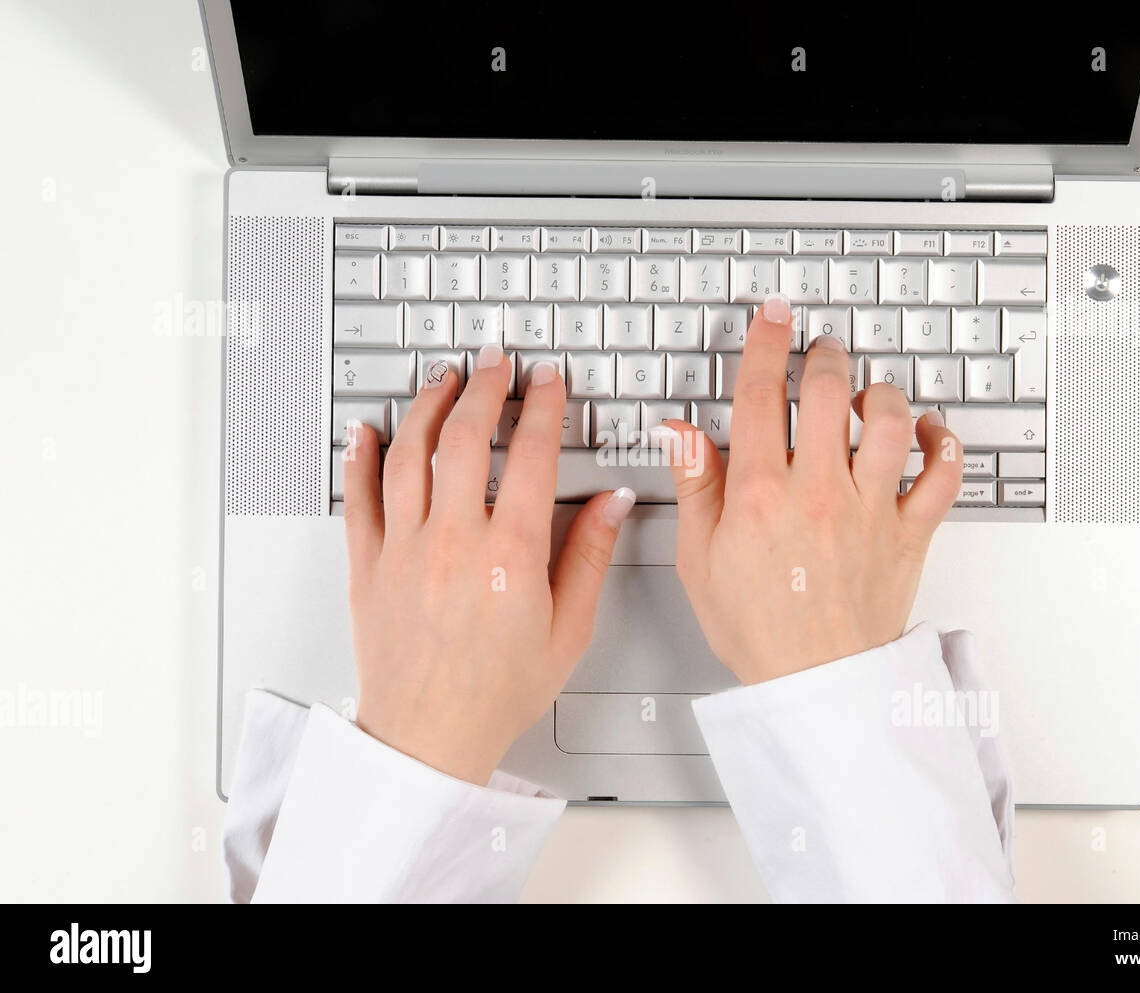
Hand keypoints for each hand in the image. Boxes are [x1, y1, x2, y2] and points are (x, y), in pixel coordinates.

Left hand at [341, 346, 635, 785]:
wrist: (428, 738)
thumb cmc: (495, 694)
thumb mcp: (568, 630)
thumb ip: (590, 557)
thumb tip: (613, 504)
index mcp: (510, 555)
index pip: (534, 456)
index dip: (544, 407)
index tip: (548, 384)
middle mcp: (453, 541)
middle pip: (466, 437)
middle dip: (484, 388)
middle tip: (494, 365)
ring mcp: (404, 549)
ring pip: (409, 453)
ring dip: (428, 406)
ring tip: (442, 381)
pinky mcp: (367, 565)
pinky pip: (358, 495)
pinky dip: (361, 456)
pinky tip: (368, 431)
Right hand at [654, 296, 962, 685]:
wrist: (816, 684)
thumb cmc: (759, 629)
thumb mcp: (699, 559)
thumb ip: (695, 486)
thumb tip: (680, 432)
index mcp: (762, 494)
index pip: (762, 395)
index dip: (766, 343)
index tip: (772, 317)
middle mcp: (819, 491)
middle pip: (830, 391)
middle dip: (824, 356)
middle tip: (820, 349)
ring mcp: (870, 509)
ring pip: (889, 419)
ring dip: (880, 392)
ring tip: (866, 392)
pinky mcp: (909, 533)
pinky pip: (942, 473)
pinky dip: (943, 443)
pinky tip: (928, 430)